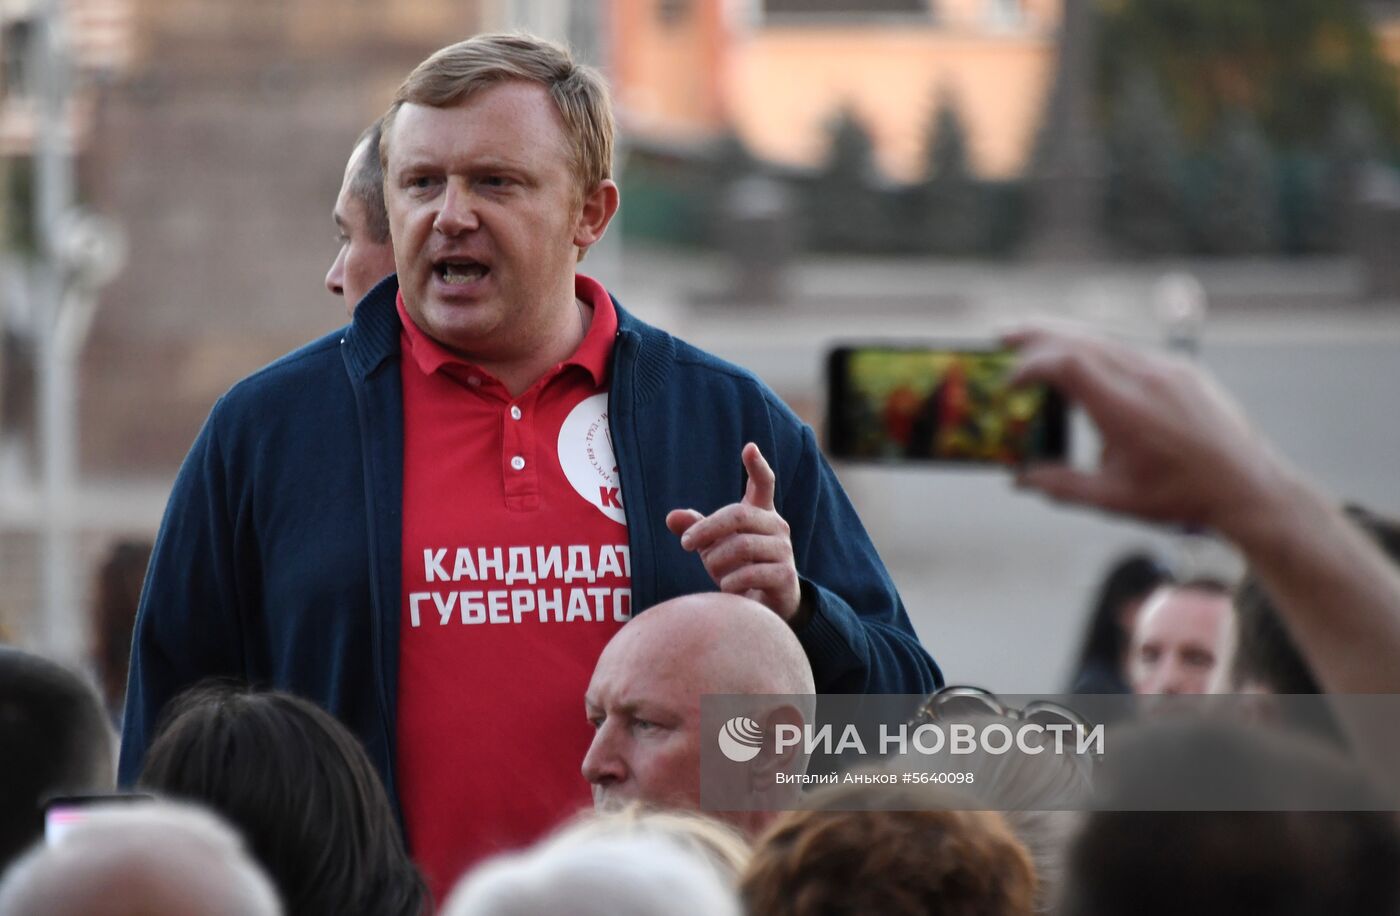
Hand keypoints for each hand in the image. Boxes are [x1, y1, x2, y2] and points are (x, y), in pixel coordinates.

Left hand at [666, 443, 803, 622]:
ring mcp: (783, 550)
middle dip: (707, 528)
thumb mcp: (714, 548)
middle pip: (739, 515)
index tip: (749, 447)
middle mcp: (776, 526)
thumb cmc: (738, 569)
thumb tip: (671, 517)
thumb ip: (696, 530)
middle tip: (686, 544)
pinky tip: (726, 590)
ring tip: (713, 574)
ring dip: (717, 560)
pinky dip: (730, 583)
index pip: (764, 484)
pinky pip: (750, 573)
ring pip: (742, 545)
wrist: (765, 608)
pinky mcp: (786, 575)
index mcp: (760, 514)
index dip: (757, 466)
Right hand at [1006, 325, 1293, 537]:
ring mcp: (1166, 369)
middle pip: (1081, 339)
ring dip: (1065, 336)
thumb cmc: (1181, 496)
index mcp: (1126, 409)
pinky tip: (1081, 358)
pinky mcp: (1180, 369)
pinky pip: (1129, 348)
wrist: (1248, 486)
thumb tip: (1018, 479)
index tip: (1007, 382)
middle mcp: (1146, 378)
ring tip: (1033, 338)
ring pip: (1105, 339)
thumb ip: (1060, 485)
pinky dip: (1096, 348)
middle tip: (1001, 334)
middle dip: (1036, 334)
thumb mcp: (1114, 498)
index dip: (1030, 366)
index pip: (1068, 364)